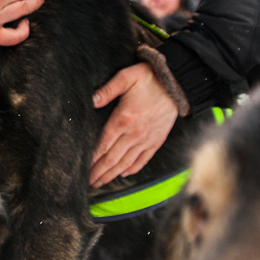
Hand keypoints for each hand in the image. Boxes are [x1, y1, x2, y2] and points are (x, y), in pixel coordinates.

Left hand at [90, 63, 177, 186]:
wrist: (178, 84)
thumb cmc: (150, 78)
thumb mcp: (126, 77)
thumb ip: (107, 90)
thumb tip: (91, 100)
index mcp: (123, 119)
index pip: (102, 145)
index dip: (91, 159)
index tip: (82, 168)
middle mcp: (134, 134)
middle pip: (112, 159)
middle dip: (98, 172)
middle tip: (87, 182)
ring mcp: (146, 139)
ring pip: (125, 163)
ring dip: (111, 175)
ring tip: (100, 182)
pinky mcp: (156, 141)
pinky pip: (142, 160)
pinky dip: (132, 169)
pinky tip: (123, 174)